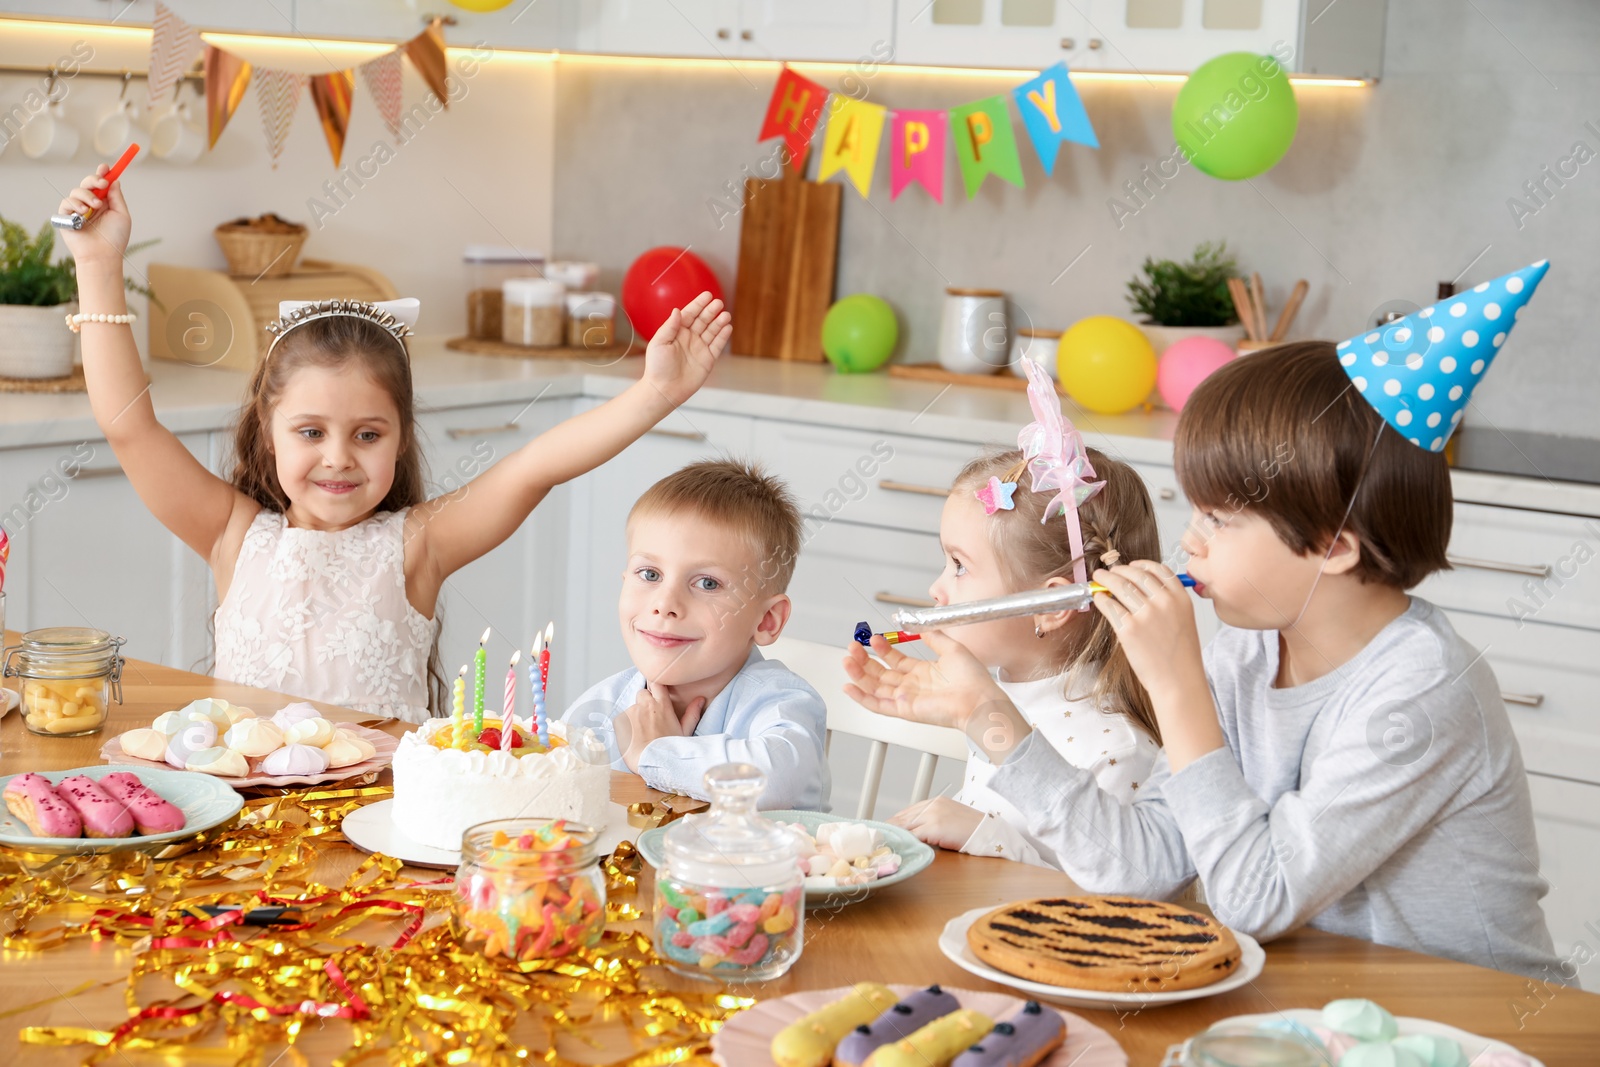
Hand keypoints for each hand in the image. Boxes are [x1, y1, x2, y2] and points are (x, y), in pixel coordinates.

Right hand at [57, 164, 131, 266]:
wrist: (102, 254)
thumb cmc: (115, 238)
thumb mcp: (122, 215)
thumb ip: (116, 197)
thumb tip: (114, 181)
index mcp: (105, 204)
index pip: (101, 185)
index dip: (102, 174)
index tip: (106, 167)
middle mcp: (90, 205)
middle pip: (87, 183)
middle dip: (94, 180)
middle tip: (102, 183)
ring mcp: (77, 210)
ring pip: (77, 191)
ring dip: (87, 196)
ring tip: (96, 207)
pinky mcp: (66, 217)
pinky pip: (66, 202)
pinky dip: (75, 204)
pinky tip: (84, 213)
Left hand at [618, 682, 706, 772]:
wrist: (649, 763)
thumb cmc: (669, 750)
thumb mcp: (685, 731)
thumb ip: (692, 713)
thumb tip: (700, 699)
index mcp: (662, 705)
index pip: (657, 683)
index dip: (656, 687)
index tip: (657, 693)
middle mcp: (645, 705)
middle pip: (643, 693)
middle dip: (645, 702)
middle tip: (650, 718)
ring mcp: (631, 712)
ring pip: (632, 708)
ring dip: (636, 716)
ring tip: (642, 732)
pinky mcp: (620, 721)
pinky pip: (622, 719)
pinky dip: (626, 725)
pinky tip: (633, 737)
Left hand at [641, 291, 731, 406]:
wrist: (664, 390)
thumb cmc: (657, 367)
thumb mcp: (659, 343)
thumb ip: (670, 326)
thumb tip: (677, 311)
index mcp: (677, 332)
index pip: (690, 314)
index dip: (698, 304)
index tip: (707, 295)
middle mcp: (689, 338)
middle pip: (703, 320)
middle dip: (711, 311)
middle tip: (718, 303)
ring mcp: (699, 348)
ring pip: (712, 331)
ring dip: (719, 322)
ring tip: (726, 315)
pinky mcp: (708, 359)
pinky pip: (717, 345)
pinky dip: (723, 336)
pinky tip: (727, 328)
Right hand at [842, 631, 1027, 757]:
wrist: (979, 700)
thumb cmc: (972, 680)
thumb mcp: (951, 648)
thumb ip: (933, 636)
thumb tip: (919, 625)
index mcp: (924, 673)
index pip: (896, 661)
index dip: (883, 649)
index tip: (875, 638)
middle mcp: (913, 686)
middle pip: (880, 673)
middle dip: (865, 660)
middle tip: (854, 647)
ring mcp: (906, 699)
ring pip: (874, 687)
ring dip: (859, 674)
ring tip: (848, 659)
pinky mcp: (904, 710)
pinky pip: (877, 705)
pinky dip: (861, 697)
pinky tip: (849, 686)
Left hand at [890, 797, 984, 851]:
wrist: (987, 831)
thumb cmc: (972, 828)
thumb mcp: (950, 818)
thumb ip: (933, 821)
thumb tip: (917, 833)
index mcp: (935, 802)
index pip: (908, 812)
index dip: (895, 822)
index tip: (887, 830)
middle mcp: (931, 805)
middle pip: (903, 818)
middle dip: (890, 829)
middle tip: (879, 838)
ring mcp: (932, 815)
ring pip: (905, 826)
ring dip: (894, 836)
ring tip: (883, 844)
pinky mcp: (934, 828)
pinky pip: (913, 835)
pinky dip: (904, 842)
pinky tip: (897, 847)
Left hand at [1092, 560, 1222, 769]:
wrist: (1178, 681)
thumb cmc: (1180, 656)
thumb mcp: (1183, 620)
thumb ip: (1168, 602)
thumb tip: (1139, 588)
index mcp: (1180, 598)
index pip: (1159, 570)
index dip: (1141, 565)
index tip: (1131, 566)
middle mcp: (1164, 602)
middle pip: (1136, 574)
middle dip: (1118, 570)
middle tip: (1108, 571)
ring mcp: (1145, 614)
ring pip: (1120, 586)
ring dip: (1106, 579)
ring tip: (1098, 578)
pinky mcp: (1128, 628)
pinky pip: (1109, 606)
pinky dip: (1101, 599)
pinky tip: (1099, 599)